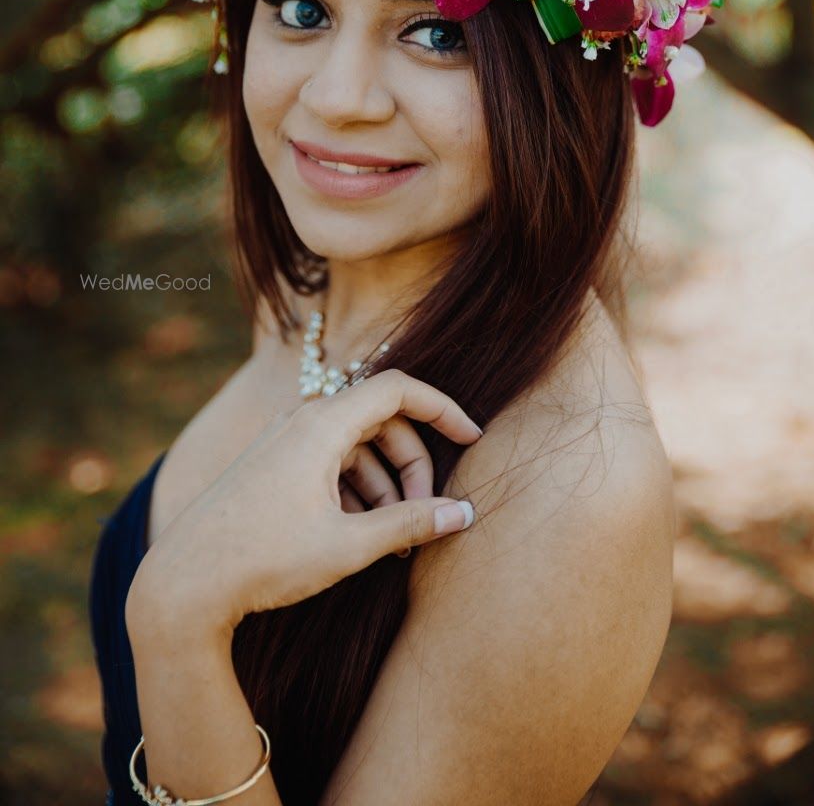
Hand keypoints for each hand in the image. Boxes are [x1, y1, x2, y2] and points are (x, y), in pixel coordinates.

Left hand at [126, 370, 482, 640]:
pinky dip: (354, 490)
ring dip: (384, 485)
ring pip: (356, 445)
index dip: (442, 408)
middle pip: (381, 421)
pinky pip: (329, 461)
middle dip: (413, 465)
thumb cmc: (263, 560)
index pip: (398, 389)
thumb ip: (410, 524)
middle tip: (426, 517)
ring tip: (392, 540)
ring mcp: (284, 441)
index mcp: (322, 425)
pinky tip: (358, 535)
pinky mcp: (272, 465)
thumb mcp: (348, 547)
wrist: (183, 583)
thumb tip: (464, 513)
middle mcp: (302, 421)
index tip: (473, 439)